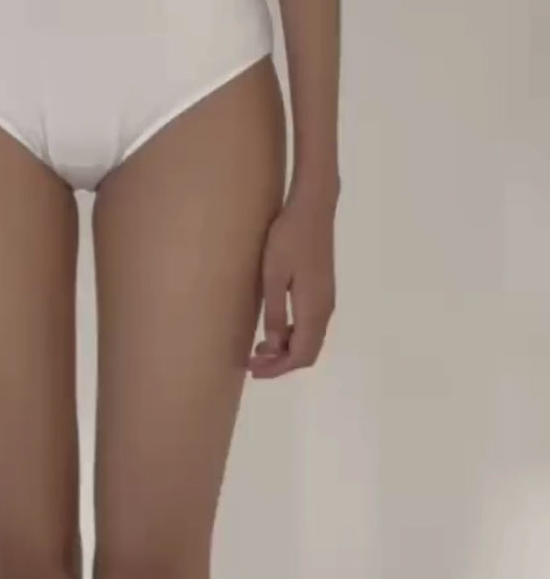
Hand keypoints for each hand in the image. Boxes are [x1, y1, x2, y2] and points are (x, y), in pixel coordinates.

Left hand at [248, 179, 337, 377]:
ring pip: (310, 339)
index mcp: (313, 309)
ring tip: (259, 347)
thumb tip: (275, 347)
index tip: (254, 370)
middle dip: (281, 363)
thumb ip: (275, 313)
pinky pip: (310, 325)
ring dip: (287, 349)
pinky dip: (293, 335)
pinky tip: (275, 327)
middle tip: (252, 361)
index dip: (278, 369)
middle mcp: (325, 310)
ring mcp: (326, 299)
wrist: (313, 208)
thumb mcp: (274, 276)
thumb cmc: (288, 238)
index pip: (300, 355)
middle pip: (308, 352)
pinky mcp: (323, 289)